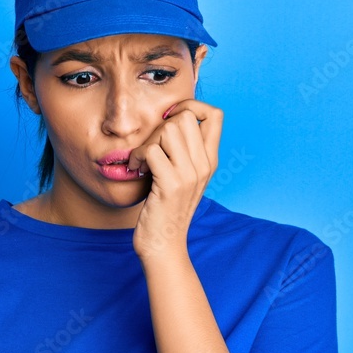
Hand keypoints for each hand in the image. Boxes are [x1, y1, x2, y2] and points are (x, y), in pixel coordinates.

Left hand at [127, 98, 222, 260]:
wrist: (164, 246)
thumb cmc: (165, 210)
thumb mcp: (182, 177)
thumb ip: (183, 151)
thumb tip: (169, 119)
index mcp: (210, 161)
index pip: (215, 114)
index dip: (191, 106)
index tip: (169, 120)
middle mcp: (204, 165)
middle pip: (185, 116)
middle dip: (159, 126)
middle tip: (150, 148)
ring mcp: (189, 175)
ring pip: (167, 130)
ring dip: (146, 142)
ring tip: (142, 161)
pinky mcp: (171, 185)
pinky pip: (151, 151)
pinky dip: (137, 157)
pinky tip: (136, 171)